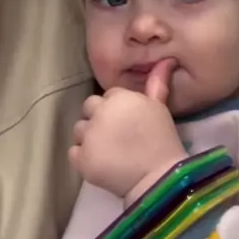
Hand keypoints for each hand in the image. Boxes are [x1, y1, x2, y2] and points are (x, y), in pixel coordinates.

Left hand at [69, 59, 186, 200]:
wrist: (159, 177)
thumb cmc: (163, 140)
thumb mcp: (160, 108)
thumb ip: (157, 83)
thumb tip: (166, 60)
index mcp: (119, 98)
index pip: (108, 96)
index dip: (117, 109)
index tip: (127, 122)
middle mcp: (100, 112)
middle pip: (89, 108)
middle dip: (98, 119)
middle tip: (115, 136)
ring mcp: (88, 136)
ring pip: (79, 130)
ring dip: (89, 138)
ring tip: (107, 151)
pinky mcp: (81, 158)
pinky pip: (73, 152)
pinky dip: (83, 157)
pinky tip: (99, 163)